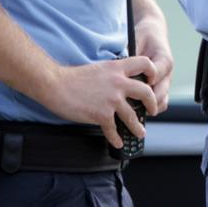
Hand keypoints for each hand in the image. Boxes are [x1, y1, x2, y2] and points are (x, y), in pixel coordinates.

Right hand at [42, 57, 158, 147]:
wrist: (55, 85)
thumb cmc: (72, 77)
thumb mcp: (99, 68)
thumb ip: (112, 74)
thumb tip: (120, 84)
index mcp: (117, 68)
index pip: (145, 63)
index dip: (152, 72)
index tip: (152, 81)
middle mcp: (118, 83)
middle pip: (146, 92)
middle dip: (152, 103)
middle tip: (152, 110)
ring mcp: (111, 100)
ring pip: (132, 116)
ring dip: (138, 127)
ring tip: (140, 133)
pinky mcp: (102, 114)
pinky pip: (113, 130)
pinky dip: (116, 138)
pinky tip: (118, 142)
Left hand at [135, 22, 174, 114]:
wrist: (153, 34)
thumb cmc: (144, 37)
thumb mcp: (137, 41)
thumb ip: (132, 55)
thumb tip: (120, 67)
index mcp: (164, 60)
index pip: (155, 76)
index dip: (141, 83)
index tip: (128, 85)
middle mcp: (168, 74)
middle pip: (160, 94)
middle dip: (144, 102)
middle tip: (127, 105)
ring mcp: (166, 82)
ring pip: (162, 102)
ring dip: (148, 107)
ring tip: (131, 111)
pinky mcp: (162, 88)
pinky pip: (160, 103)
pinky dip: (150, 108)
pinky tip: (135, 108)